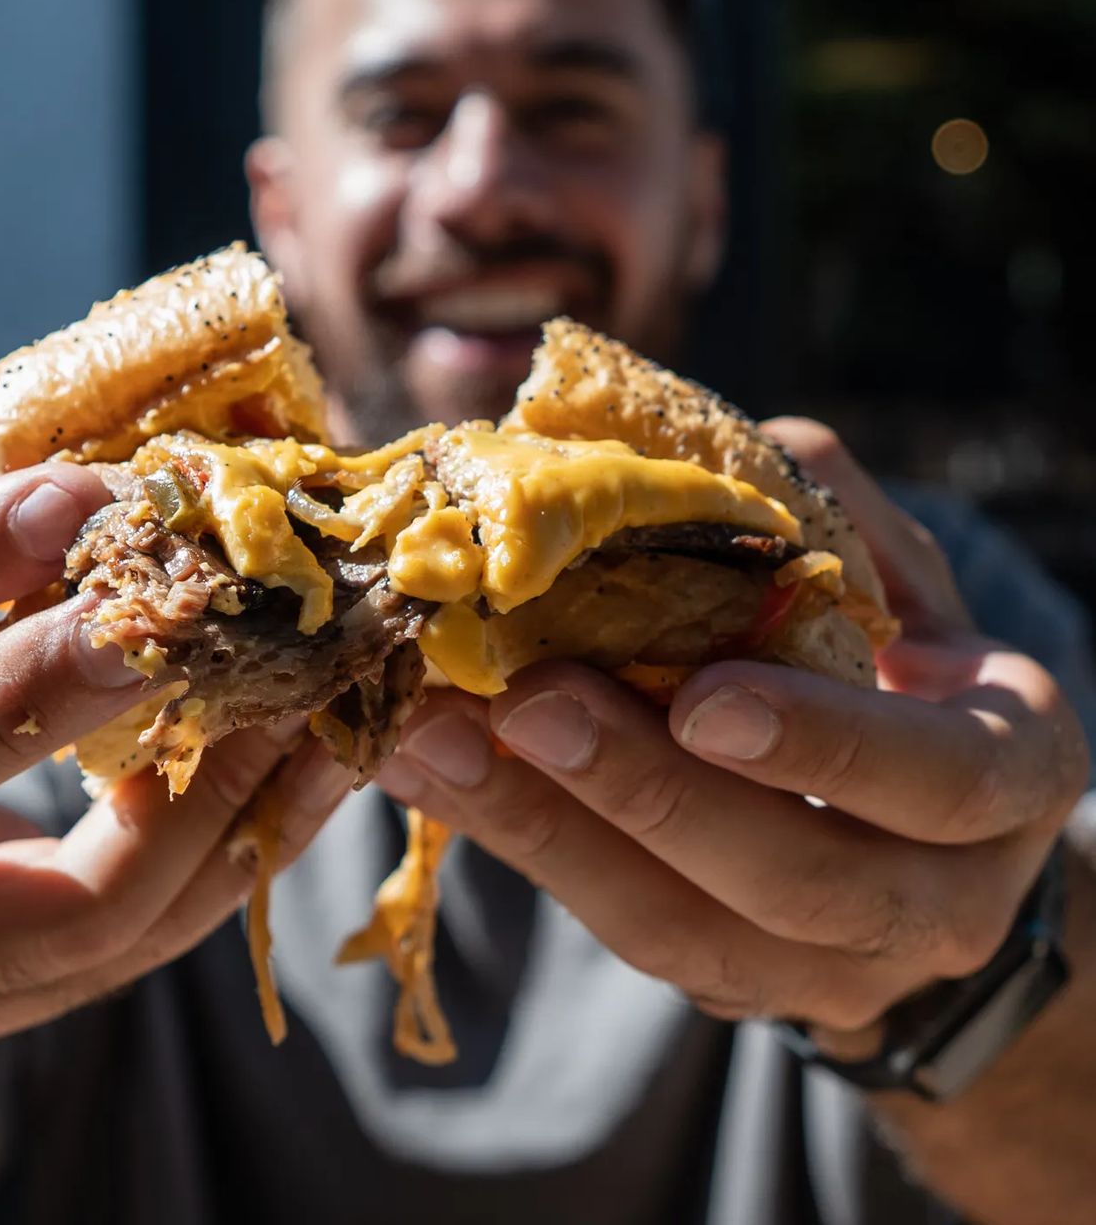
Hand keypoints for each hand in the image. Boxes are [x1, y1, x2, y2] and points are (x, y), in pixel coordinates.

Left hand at [373, 419, 1088, 1047]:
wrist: (916, 828)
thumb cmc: (896, 666)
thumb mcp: (897, 584)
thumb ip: (822, 521)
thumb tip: (695, 452)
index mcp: (1004, 774)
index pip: (938, 778)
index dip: (824, 746)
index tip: (701, 702)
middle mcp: (938, 897)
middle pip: (796, 879)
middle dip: (648, 794)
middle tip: (527, 704)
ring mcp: (832, 969)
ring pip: (686, 933)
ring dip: (547, 833)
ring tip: (432, 742)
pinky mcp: (730, 983)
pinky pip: (621, 929)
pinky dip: (520, 846)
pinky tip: (431, 773)